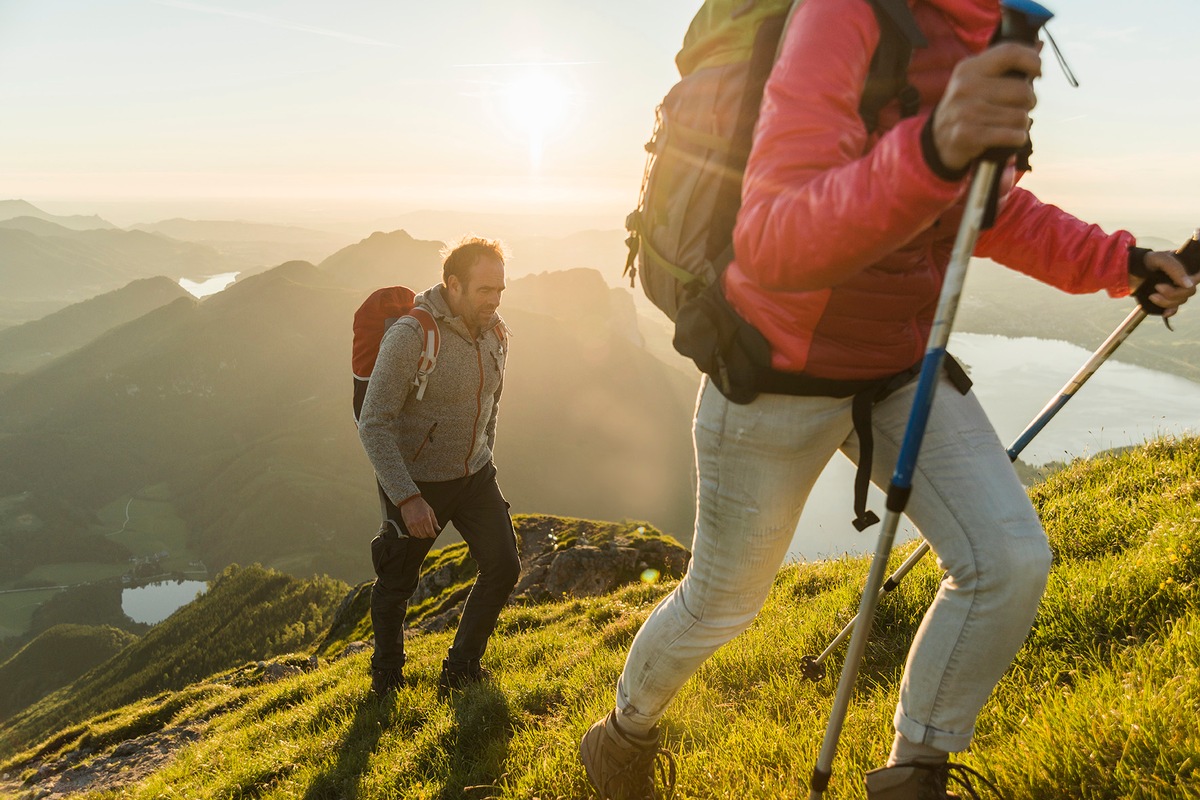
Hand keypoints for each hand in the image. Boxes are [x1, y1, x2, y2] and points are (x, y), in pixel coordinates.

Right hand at [400, 496, 439, 538]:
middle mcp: (419, 522)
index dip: (433, 535)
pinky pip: (412, 533)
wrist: (410, 500)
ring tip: (424, 532)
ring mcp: (412, 524)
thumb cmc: (420, 504)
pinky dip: (416, 534)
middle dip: (428, 535)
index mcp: (425, 519)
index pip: (430, 531)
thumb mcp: (430, 511)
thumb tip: (438, 528)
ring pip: (418, 535)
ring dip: (422, 535)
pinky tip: (418, 531)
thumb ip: (434, 521)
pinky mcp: (407, 525)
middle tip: (429, 533)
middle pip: (424, 535)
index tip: (434, 535)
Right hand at [932, 43, 1041, 171]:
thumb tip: (1040, 45)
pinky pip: (1012, 135)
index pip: (1009, 53)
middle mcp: (966, 87)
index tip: (1037, 72)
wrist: (938, 140)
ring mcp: (966, 111)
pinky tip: (1012, 137)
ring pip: (1020, 116)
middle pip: (1022, 90)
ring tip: (1010, 124)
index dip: (1032, 60)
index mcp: (969, 68)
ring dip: (1022, 123)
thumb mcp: (977, 80)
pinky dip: (1018, 138)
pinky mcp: (968, 134)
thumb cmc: (967, 107)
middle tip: (1020, 107)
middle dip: (1029, 102)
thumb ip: (1005, 64)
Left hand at [1132, 250, 1196, 319]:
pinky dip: (1170, 311)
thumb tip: (1189, 285)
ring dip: (1166, 301)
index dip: (1194, 281)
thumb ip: (1175, 269)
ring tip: (1152, 295)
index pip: (1198, 277)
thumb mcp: (1161, 259)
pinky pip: (1174, 309)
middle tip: (1157, 287)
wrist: (1130, 271)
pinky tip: (1164, 313)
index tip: (1183, 284)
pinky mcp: (1166, 299)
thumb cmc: (1147, 261)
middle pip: (1189, 292)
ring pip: (1180, 301)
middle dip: (1173, 293)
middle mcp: (1183, 280)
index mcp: (1186, 268)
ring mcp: (1175, 290)